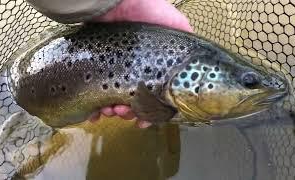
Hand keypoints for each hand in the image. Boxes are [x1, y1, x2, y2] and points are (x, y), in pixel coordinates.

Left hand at [92, 0, 192, 127]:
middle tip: (125, 113)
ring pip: (114, 102)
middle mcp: (134, 72)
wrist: (118, 2)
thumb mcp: (177, 26)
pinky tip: (96, 112)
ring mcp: (115, 71)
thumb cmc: (149, 12)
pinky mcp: (96, 68)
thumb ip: (189, 43)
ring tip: (112, 109)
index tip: (146, 120)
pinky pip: (94, 94)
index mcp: (153, 69)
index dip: (152, 111)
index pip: (154, 96)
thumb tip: (200, 66)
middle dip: (130, 113)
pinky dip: (96, 107)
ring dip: (114, 112)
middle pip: (133, 102)